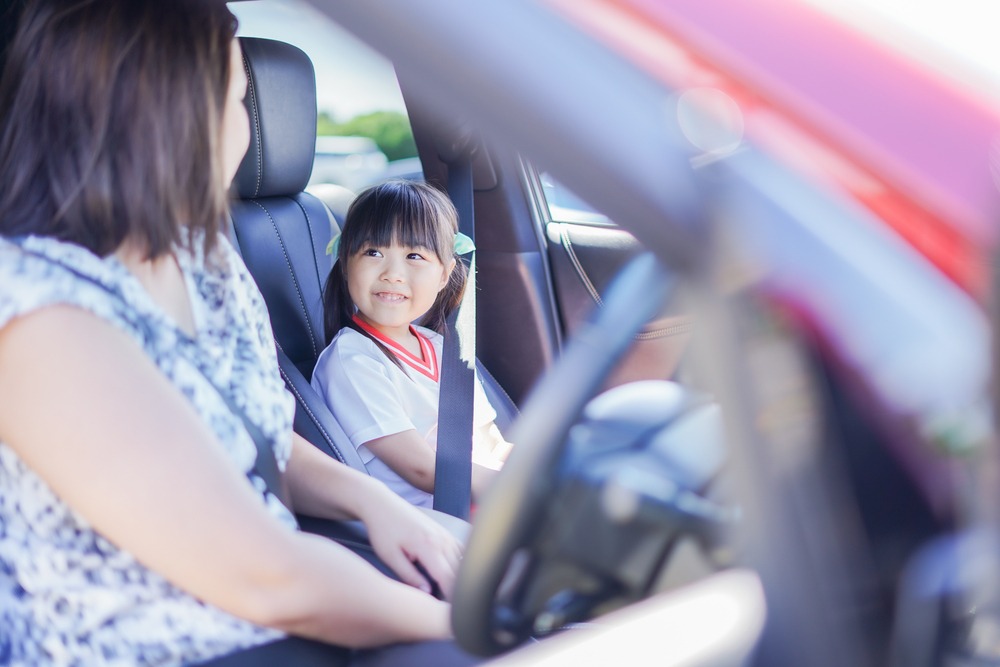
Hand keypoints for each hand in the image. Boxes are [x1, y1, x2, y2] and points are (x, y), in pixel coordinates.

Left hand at [359, 484, 463, 599]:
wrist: (382, 503)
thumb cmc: (383, 529)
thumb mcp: (390, 556)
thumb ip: (409, 575)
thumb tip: (428, 592)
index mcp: (427, 546)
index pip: (447, 577)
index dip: (452, 597)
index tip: (452, 612)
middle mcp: (441, 539)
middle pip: (458, 571)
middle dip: (458, 591)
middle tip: (455, 608)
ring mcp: (445, 534)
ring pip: (462, 561)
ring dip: (461, 578)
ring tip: (457, 595)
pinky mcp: (444, 532)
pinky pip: (460, 551)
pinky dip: (462, 564)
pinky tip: (458, 575)